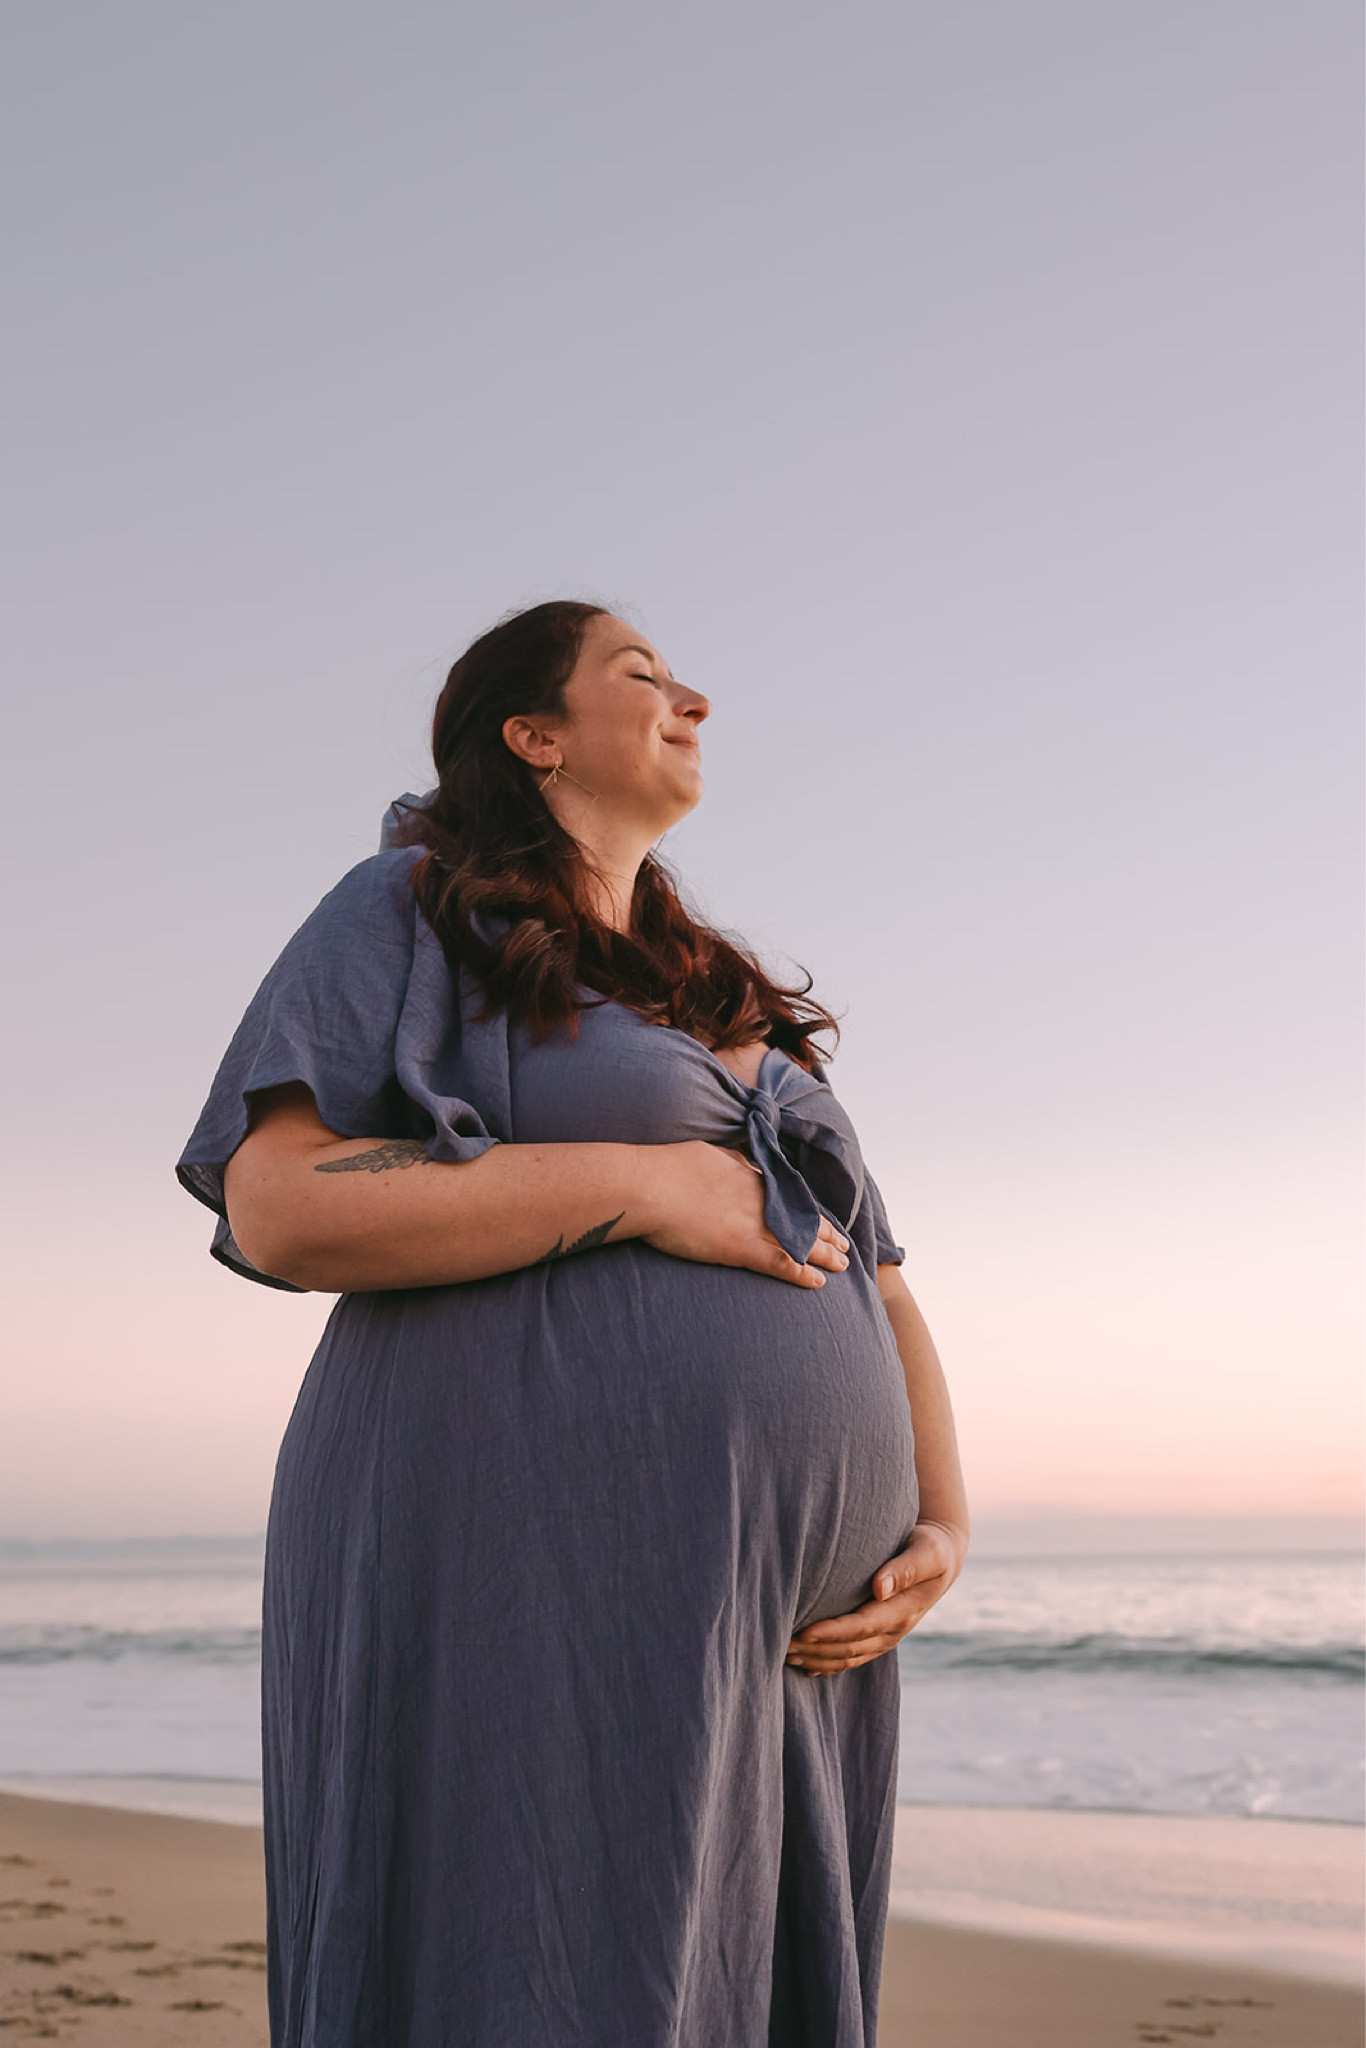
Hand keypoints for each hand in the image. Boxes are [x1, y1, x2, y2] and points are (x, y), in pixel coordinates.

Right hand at [636, 1140, 849, 1289]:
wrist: (651, 1185)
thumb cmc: (669, 1166)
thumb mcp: (709, 1154)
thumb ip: (731, 1161)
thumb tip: (743, 1164)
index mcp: (750, 1177)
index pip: (789, 1196)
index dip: (808, 1210)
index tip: (822, 1220)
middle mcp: (759, 1200)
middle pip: (803, 1218)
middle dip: (826, 1234)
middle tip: (844, 1246)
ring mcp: (753, 1224)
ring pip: (801, 1241)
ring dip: (824, 1255)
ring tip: (842, 1265)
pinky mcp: (741, 1248)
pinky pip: (782, 1263)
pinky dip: (802, 1273)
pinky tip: (818, 1282)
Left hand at [784, 1520, 967, 1673]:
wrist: (941, 1558)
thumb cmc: (931, 1547)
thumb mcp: (927, 1552)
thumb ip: (905, 1569)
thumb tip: (879, 1587)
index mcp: (903, 1611)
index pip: (863, 1627)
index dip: (833, 1632)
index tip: (803, 1632)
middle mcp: (894, 1630)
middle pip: (850, 1648)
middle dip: (816, 1650)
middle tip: (780, 1645)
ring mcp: (887, 1637)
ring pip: (848, 1657)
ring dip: (817, 1659)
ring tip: (785, 1655)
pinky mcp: (879, 1636)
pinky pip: (852, 1657)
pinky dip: (828, 1664)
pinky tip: (806, 1666)